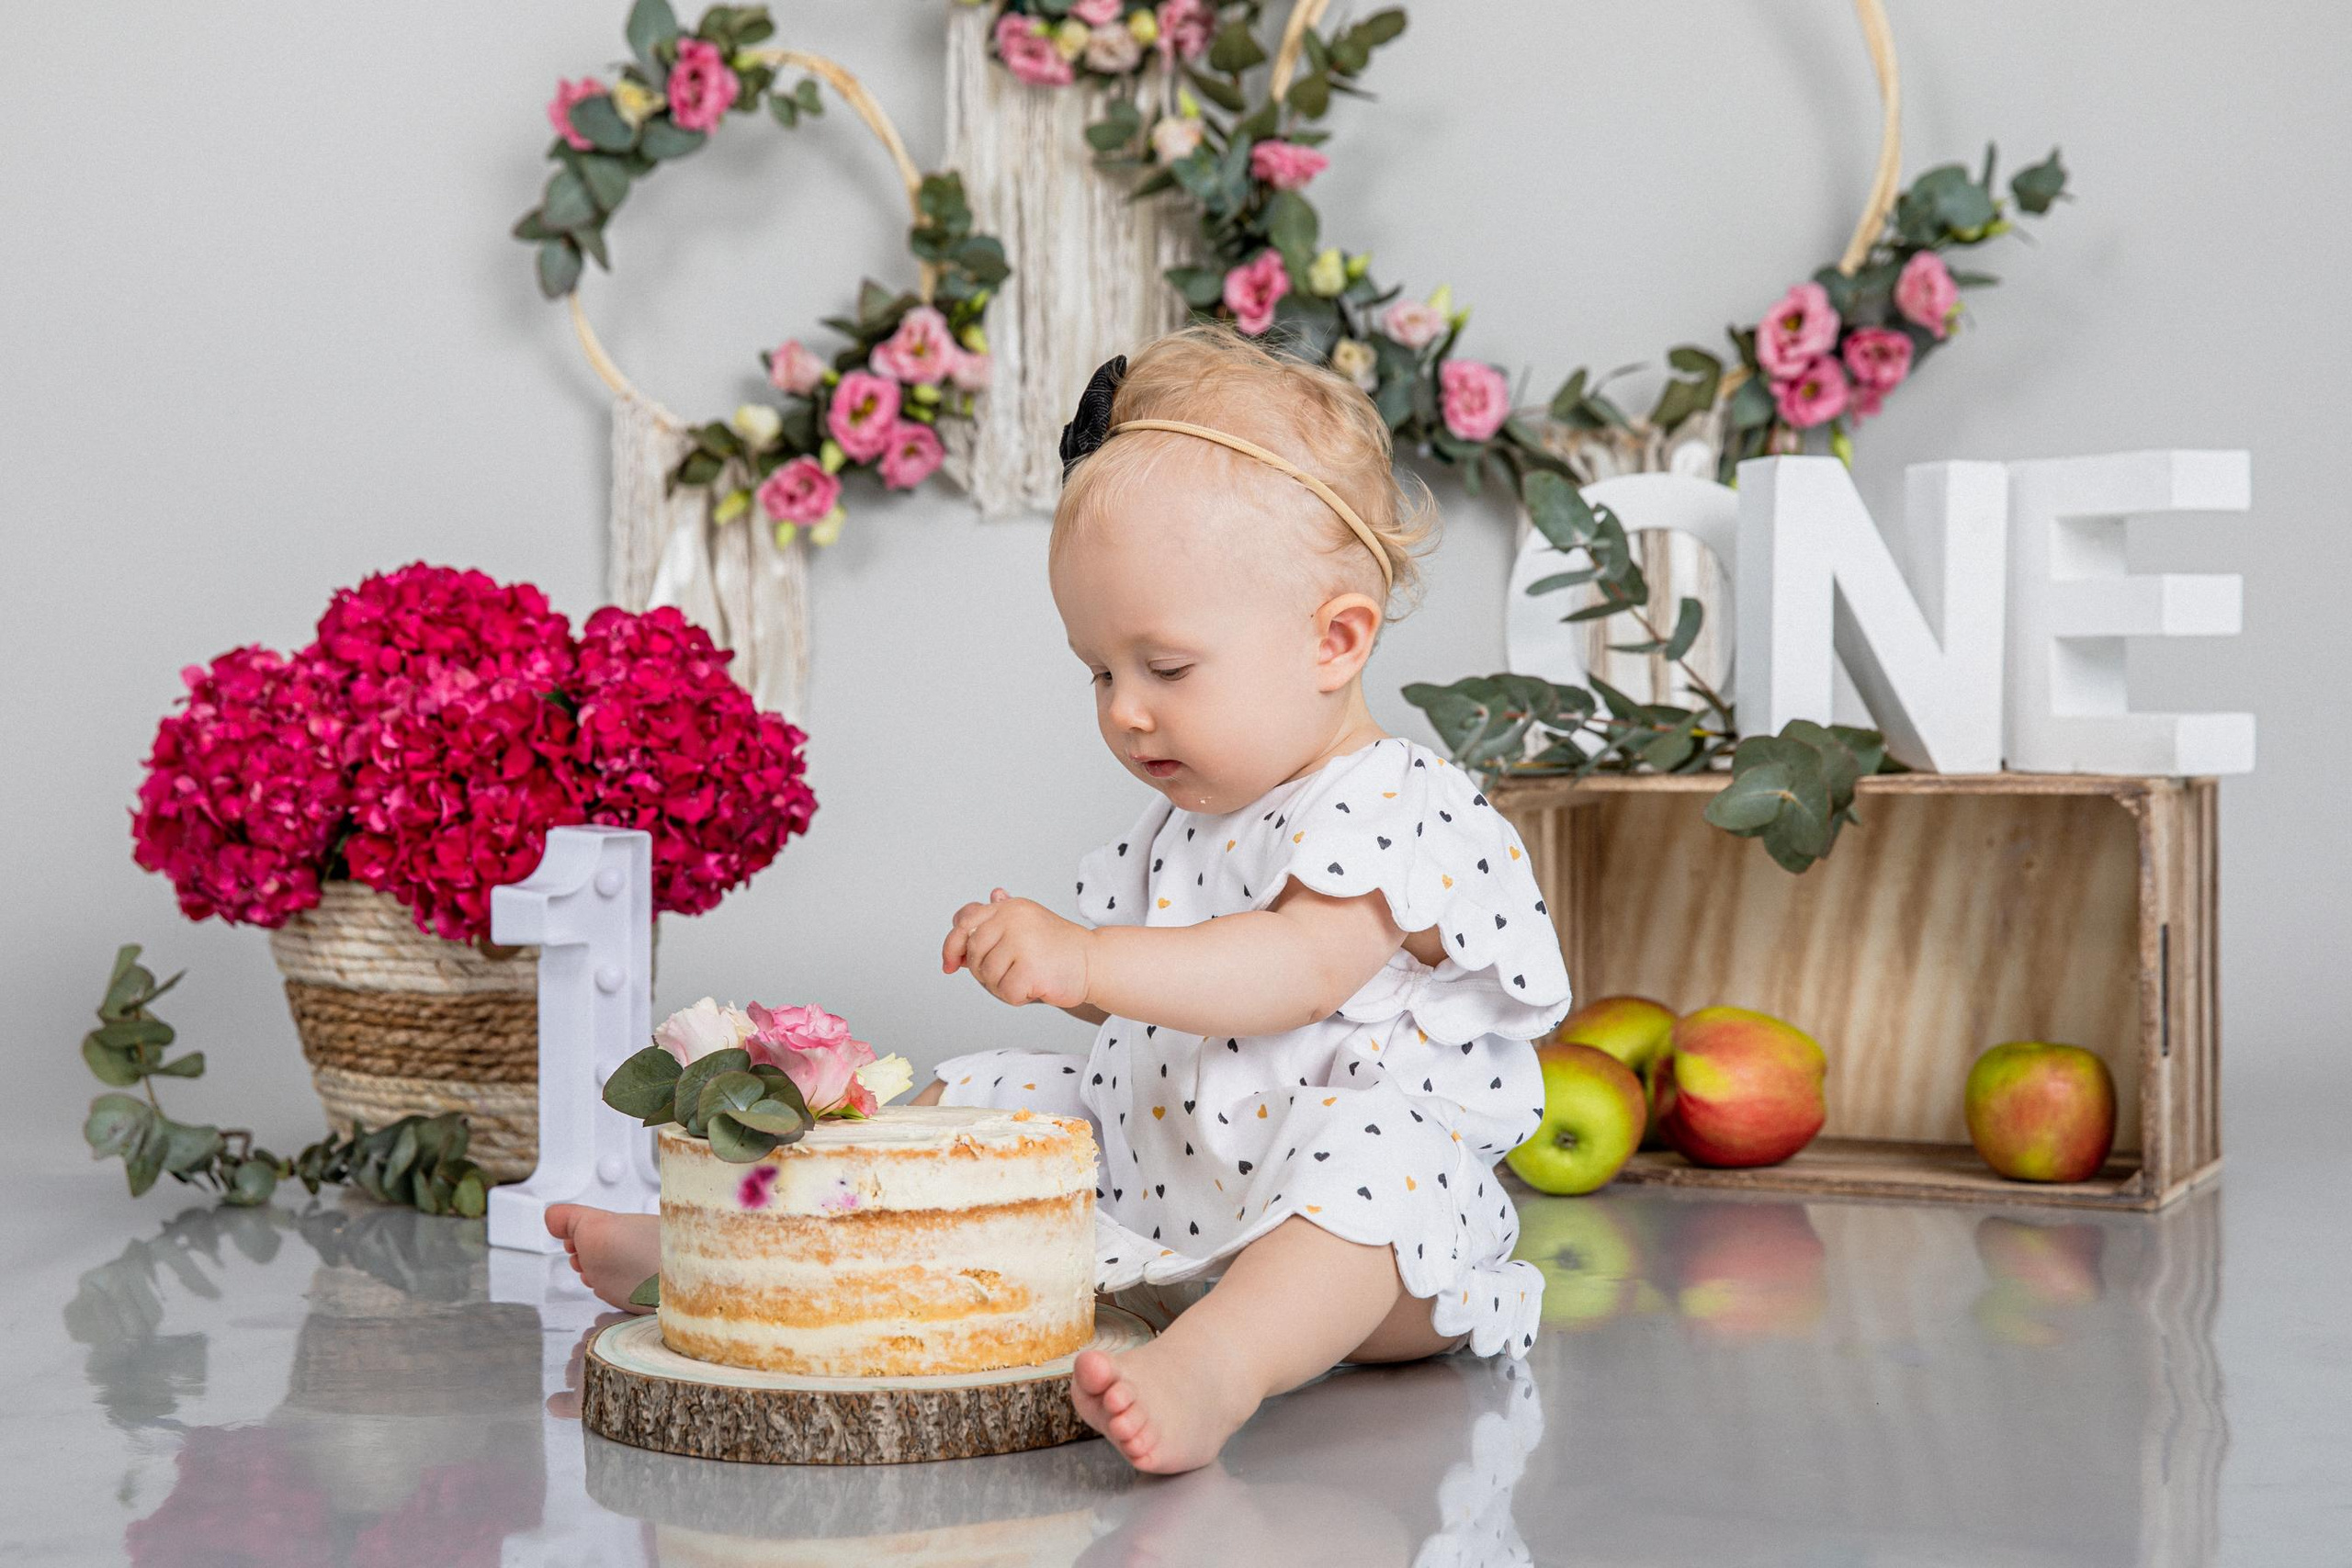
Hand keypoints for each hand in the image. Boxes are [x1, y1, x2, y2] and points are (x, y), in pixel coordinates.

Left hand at [942, 888, 1091, 1009]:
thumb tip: (969, 913)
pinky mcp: (1030, 969)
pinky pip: (1005, 993)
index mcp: (1009, 908)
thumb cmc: (1059, 947)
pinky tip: (1035, 987)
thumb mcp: (1027, 924)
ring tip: (1026, 979)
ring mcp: (1021, 943)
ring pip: (986, 977)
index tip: (950, 964)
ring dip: (1002, 987)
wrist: (1095, 961)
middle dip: (984, 972)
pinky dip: (1018, 997)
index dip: (952, 945)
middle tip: (1009, 975)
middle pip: (973, 955)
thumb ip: (998, 920)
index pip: (964, 921)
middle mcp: (1012, 919)